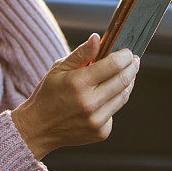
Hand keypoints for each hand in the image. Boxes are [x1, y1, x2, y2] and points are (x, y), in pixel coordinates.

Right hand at [11, 34, 140, 159]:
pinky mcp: (100, 132)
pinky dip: (114, 101)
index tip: (128, 52)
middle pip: (124, 80)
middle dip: (132, 67)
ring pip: (123, 96)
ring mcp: (96, 120)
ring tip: (125, 74)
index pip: (114, 65)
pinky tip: (105, 97)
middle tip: (134, 61)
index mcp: (78, 83)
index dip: (125, 56)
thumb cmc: (48, 94)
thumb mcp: (59, 68)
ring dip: (128, 83)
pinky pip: (114, 111)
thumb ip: (81, 53)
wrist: (38, 128)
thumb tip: (98, 38)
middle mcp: (89, 103)